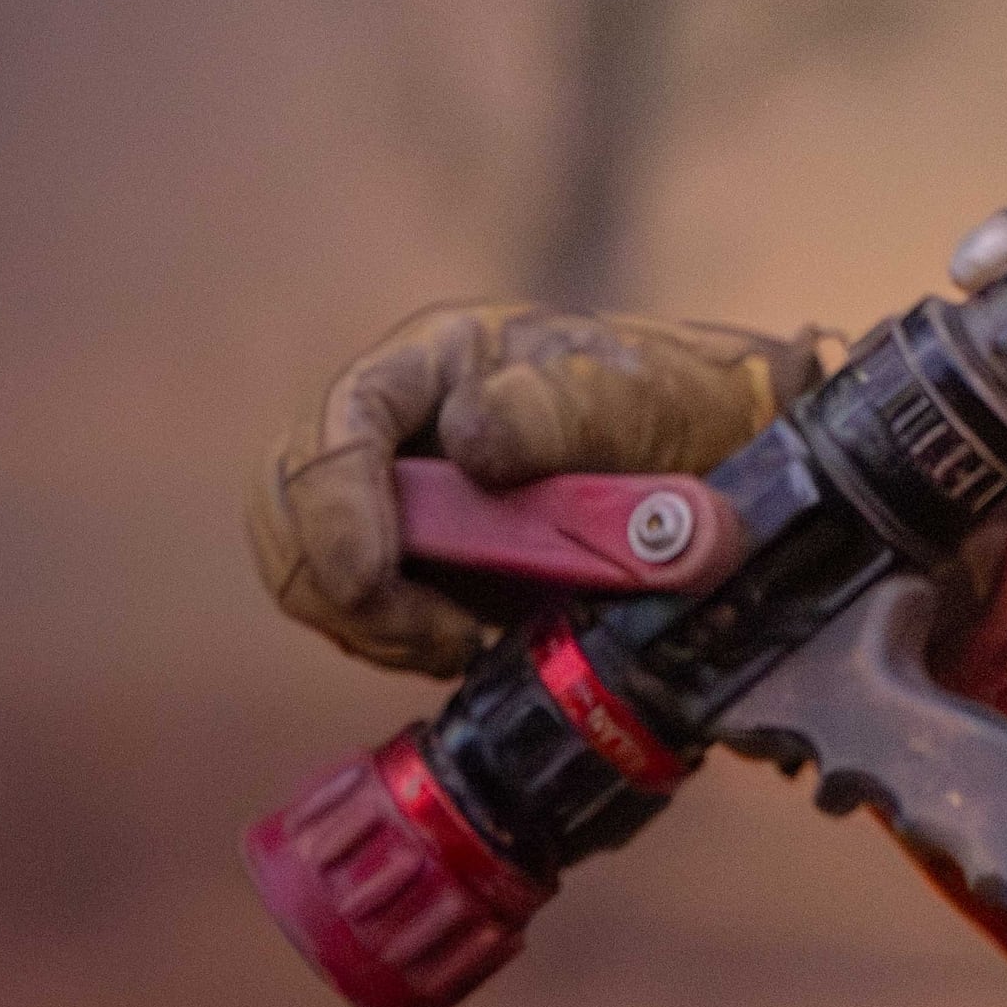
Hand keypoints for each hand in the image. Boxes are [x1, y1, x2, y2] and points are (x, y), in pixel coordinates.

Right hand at [250, 302, 827, 674]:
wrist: (717, 460)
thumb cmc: (674, 404)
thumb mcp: (635, 397)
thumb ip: (557, 410)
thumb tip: (469, 437)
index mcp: (434, 363)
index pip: (341, 424)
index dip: (335, 506)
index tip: (374, 579)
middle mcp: (396, 427)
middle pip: (290, 505)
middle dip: (341, 584)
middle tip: (435, 633)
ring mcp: (396, 498)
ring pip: (311, 571)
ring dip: (373, 625)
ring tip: (463, 641)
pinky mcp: (413, 564)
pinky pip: (360, 616)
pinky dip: (399, 642)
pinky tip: (468, 644)